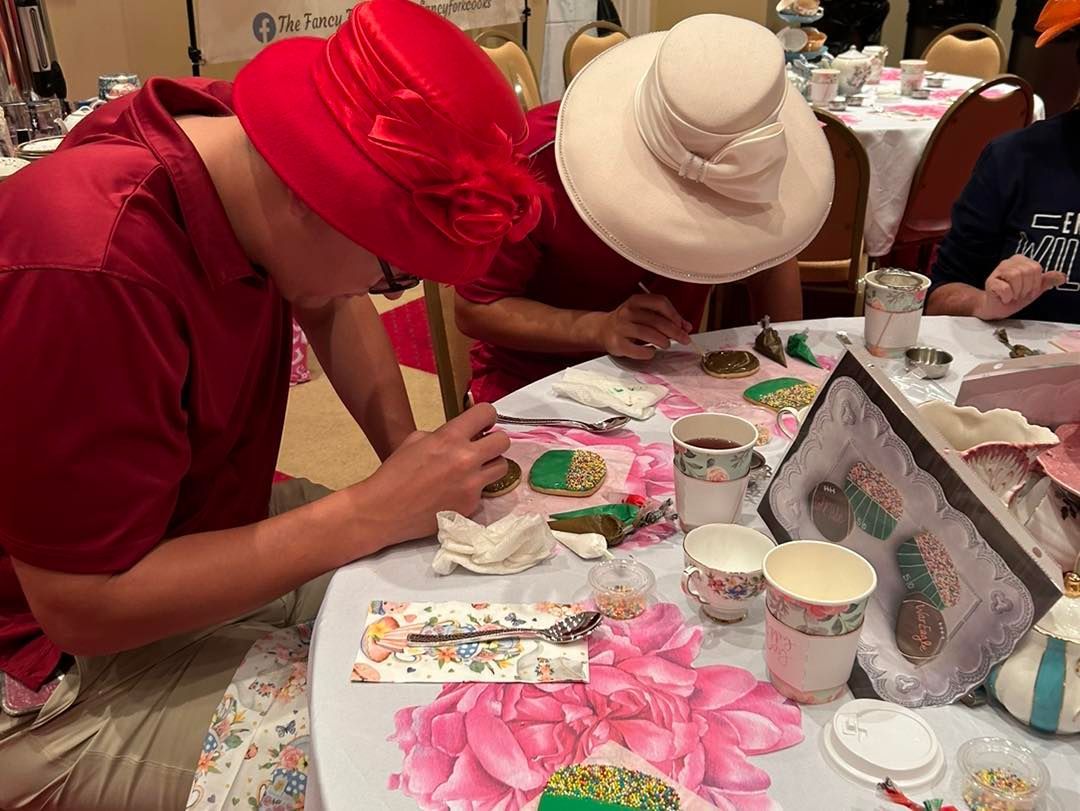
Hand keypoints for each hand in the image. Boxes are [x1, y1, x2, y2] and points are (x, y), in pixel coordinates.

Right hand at [366, 404, 509, 540]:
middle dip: (494, 441)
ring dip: (490, 465)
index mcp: (450, 437)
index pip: (487, 412)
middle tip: (482, 447)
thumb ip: (444, 435)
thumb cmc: (395, 473)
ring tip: (473, 470)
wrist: (384, 511)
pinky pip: (484, 491)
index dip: (487, 416)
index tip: (483, 424)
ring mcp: (472, 485)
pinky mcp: (471, 506)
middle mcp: (466, 459)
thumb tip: (463, 436)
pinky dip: (474, 489)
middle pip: (504, 441)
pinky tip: (456, 492)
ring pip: (502, 467)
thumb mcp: (416, 440)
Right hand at [601, 294, 692, 359]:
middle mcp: (627, 311)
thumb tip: (686, 327)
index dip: (674, 314)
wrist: (602, 329)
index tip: (683, 326)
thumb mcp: (646, 314)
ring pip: (647, 333)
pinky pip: (636, 350)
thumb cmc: (629, 322)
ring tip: (667, 344)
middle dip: (674, 331)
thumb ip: (666, 319)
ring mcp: (620, 327)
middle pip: (656, 320)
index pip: (660, 302)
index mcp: (636, 301)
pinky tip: (652, 351)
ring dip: (662, 341)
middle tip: (684, 339)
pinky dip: (647, 352)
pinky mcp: (616, 343)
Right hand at [975, 256, 1066, 320]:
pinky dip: (1007, 297)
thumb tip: (1061, 276)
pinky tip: (1005, 298)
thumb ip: (1047, 281)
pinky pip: (1005, 288)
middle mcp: (1009, 263)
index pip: (1036, 267)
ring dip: (1017, 291)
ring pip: (1015, 276)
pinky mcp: (990, 282)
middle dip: (1026, 287)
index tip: (1029, 290)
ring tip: (1013, 295)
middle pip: (1026, 271)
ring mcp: (998, 271)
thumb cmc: (1013, 296)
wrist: (996, 307)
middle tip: (1020, 293)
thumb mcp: (1034, 288)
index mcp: (1021, 261)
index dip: (1035, 282)